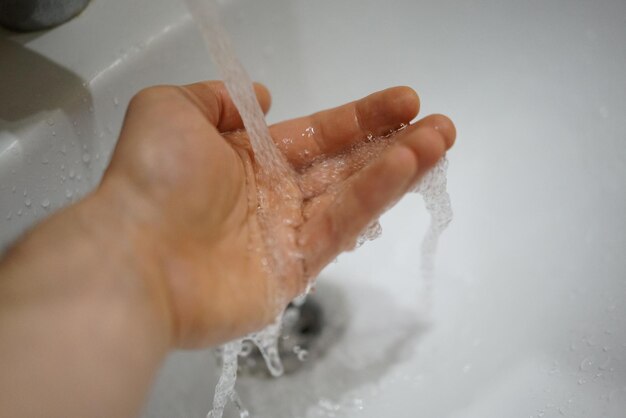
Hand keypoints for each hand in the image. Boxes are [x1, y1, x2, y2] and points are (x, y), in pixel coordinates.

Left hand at [100, 81, 454, 347]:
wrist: (135, 257)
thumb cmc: (152, 181)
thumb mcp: (169, 110)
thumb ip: (214, 98)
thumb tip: (262, 100)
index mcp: (249, 160)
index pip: (317, 134)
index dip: (360, 118)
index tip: (404, 101)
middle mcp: (272, 196)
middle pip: (343, 165)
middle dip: (392, 142)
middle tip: (437, 124)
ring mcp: (285, 234)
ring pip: (351, 195)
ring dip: (397, 167)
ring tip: (438, 141)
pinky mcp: (294, 271)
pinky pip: (340, 227)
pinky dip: (374, 197)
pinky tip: (404, 169)